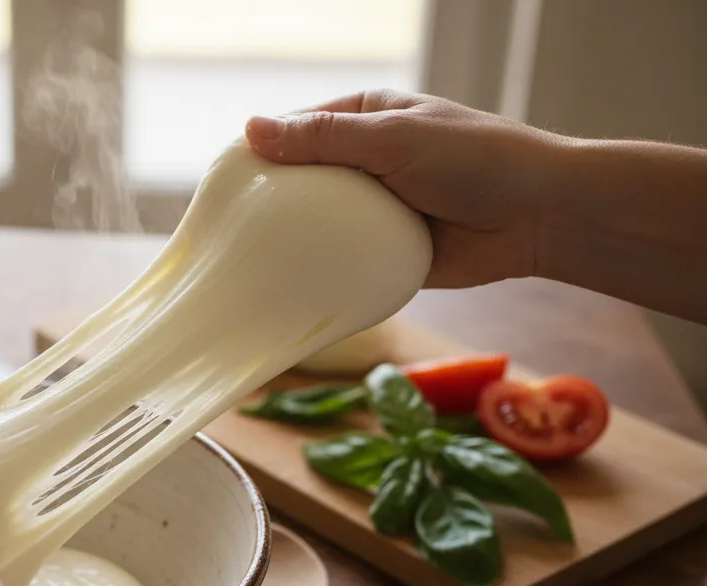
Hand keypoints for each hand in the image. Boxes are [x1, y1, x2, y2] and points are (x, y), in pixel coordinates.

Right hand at [245, 90, 569, 289]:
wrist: (541, 218)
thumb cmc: (475, 160)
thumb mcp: (392, 139)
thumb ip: (322, 138)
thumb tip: (249, 130)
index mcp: (368, 118)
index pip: (298, 130)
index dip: (261, 153)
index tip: (224, 184)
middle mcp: (368, 162)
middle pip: (302, 181)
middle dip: (271, 203)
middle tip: (229, 230)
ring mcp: (377, 210)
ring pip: (319, 225)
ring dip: (293, 242)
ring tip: (247, 264)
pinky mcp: (388, 253)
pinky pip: (343, 262)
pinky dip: (321, 272)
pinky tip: (288, 286)